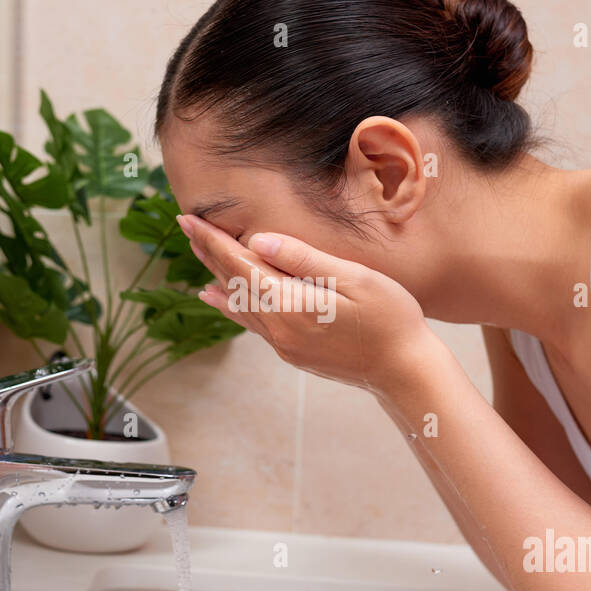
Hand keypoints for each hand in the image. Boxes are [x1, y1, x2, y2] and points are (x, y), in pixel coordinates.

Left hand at [177, 213, 435, 393]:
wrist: (406, 372)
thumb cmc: (391, 319)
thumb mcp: (354, 279)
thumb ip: (304, 259)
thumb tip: (257, 241)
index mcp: (291, 304)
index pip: (240, 264)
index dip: (214, 240)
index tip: (189, 218)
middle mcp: (279, 327)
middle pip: (232, 283)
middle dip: (208, 253)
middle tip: (185, 226)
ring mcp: (284, 344)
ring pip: (238, 304)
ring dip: (216, 276)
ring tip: (198, 253)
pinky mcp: (293, 352)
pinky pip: (251, 322)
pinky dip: (231, 304)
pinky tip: (218, 297)